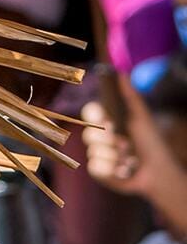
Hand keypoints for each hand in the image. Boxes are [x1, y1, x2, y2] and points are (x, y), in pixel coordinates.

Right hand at [83, 80, 186, 202]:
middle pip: (88, 133)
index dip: (94, 115)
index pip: (90, 112)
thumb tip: (121, 73)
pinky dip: (111, 168)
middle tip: (123, 142)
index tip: (105, 119)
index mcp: (109, 121)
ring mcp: (97, 154)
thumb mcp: (141, 117)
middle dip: (107, 139)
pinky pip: (94, 166)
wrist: (156, 170)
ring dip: (114, 155)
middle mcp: (100, 137)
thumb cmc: (151, 142)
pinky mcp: (97, 170)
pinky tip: (122, 170)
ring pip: (93, 151)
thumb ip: (130, 96)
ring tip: (129, 158)